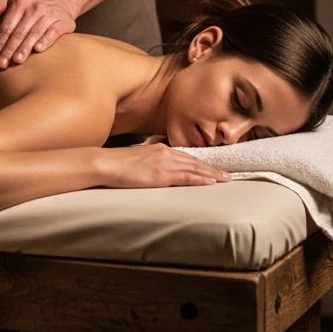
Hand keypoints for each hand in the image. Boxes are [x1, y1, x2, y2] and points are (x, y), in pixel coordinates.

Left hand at [0, 0, 75, 68]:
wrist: (59, 0)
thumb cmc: (30, 6)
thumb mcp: (12, 2)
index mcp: (19, 3)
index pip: (6, 26)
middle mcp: (35, 7)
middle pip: (19, 32)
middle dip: (8, 49)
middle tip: (1, 64)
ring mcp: (50, 14)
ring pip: (34, 33)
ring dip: (25, 48)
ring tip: (16, 61)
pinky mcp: (63, 22)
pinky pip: (53, 32)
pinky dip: (45, 41)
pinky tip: (37, 50)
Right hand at [97, 143, 231, 188]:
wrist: (105, 163)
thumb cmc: (116, 163)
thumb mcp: (136, 159)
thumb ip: (149, 161)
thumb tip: (153, 167)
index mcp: (159, 149)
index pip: (185, 156)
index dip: (201, 163)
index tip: (212, 168)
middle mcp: (165, 152)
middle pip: (194, 161)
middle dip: (211, 168)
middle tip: (227, 175)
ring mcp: (165, 163)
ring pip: (194, 168)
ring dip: (212, 174)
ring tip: (225, 179)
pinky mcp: (162, 174)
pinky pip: (186, 176)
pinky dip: (201, 179)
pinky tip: (211, 182)